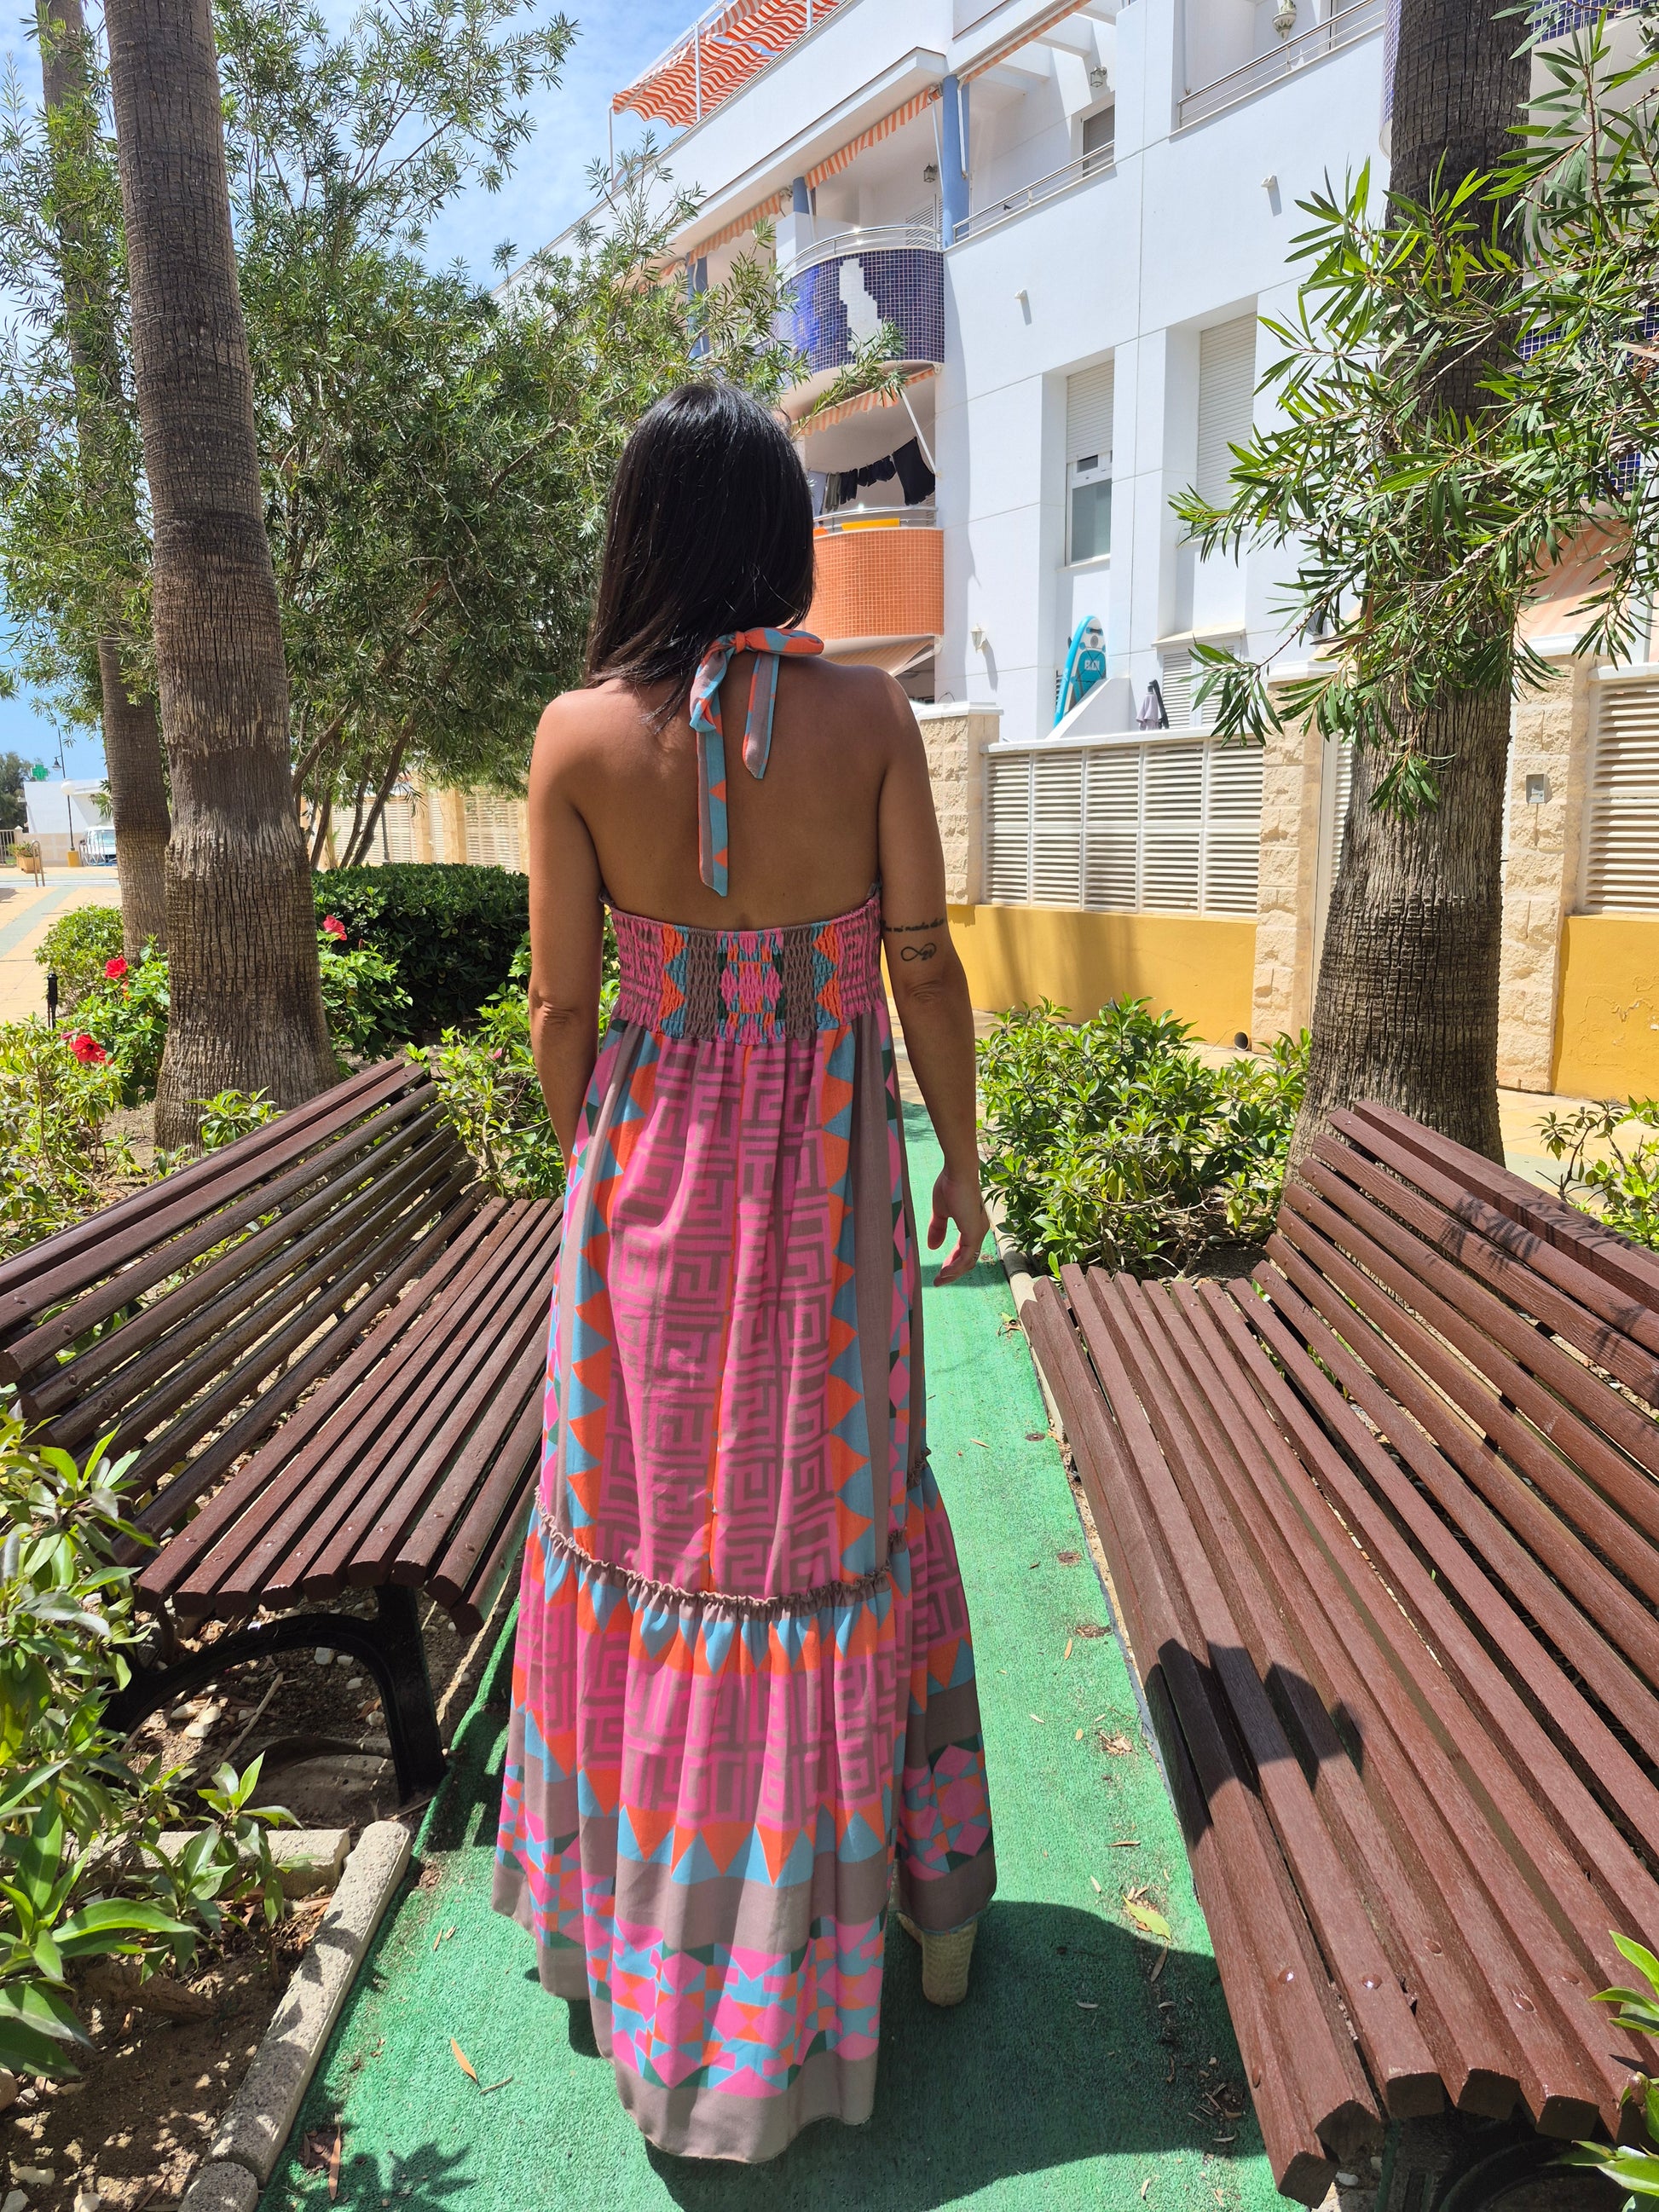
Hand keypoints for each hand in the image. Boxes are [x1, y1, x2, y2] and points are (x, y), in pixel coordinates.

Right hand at [927, 1167, 990, 1285]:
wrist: (957, 1173)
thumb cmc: (950, 1186)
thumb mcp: (940, 1212)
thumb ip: (937, 1229)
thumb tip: (932, 1247)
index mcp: (971, 1225)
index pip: (965, 1250)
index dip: (952, 1261)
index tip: (940, 1270)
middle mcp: (978, 1230)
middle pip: (968, 1260)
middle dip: (953, 1272)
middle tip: (939, 1279)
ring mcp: (978, 1232)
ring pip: (968, 1261)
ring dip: (953, 1273)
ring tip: (939, 1279)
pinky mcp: (974, 1233)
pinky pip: (966, 1257)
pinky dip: (955, 1267)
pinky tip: (944, 1272)